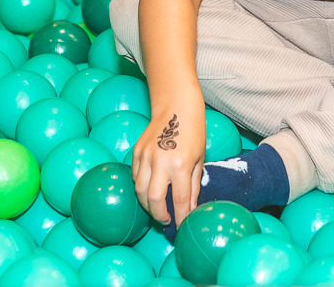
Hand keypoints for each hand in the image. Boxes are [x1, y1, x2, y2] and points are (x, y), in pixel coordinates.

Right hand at [131, 102, 205, 227]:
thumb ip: (193, 186)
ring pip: (139, 191)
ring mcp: (145, 156)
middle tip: (166, 219)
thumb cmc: (193, 132)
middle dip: (159, 215)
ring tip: (157, 208)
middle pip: (153, 200)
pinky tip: (150, 190)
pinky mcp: (136, 151)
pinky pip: (135, 177)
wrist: (176, 106)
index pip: (180, 200)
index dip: (181, 217)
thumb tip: (190, 209)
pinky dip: (141, 188)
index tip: (181, 227)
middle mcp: (161, 161)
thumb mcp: (199, 160)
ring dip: (147, 204)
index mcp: (181, 164)